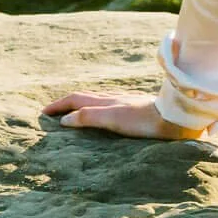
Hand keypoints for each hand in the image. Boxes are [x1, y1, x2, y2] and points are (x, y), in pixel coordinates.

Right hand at [41, 89, 208, 140]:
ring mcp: (125, 102)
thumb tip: (64, 120)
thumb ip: (88, 117)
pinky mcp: (136, 109)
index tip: (43, 113)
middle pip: (84, 97)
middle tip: (53, 112)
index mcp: (105, 100)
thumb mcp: (112, 118)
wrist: (175, 117)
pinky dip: (97, 109)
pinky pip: (109, 106)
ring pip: (97, 100)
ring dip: (81, 105)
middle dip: (66, 103)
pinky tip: (105, 115)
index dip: (58, 105)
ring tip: (73, 113)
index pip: (75, 99)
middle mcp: (113, 98)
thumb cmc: (143, 120)